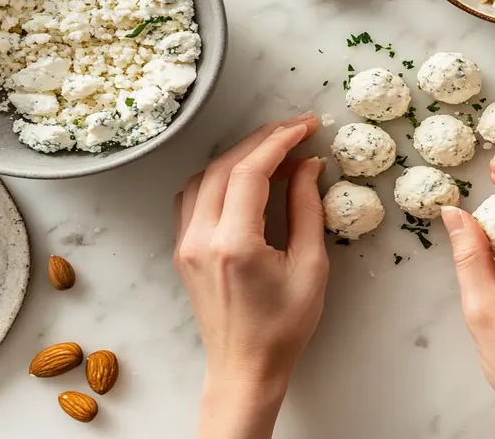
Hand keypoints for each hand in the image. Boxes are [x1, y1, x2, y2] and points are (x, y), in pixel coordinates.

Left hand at [174, 112, 328, 438]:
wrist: (245, 367)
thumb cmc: (284, 327)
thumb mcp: (310, 266)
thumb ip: (307, 209)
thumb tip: (308, 165)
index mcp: (234, 244)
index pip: (251, 171)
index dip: (280, 140)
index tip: (307, 126)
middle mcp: (201, 238)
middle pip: (225, 166)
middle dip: (263, 140)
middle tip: (297, 129)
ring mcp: (186, 243)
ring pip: (204, 176)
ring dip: (239, 155)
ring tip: (275, 150)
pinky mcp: (183, 249)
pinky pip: (194, 196)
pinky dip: (219, 176)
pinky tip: (245, 177)